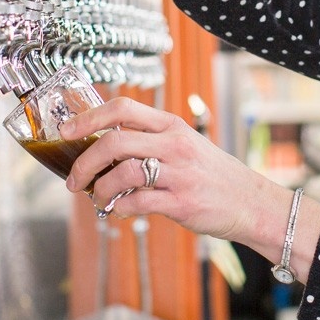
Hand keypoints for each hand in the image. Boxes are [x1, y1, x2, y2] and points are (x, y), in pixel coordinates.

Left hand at [59, 96, 292, 255]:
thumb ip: (151, 141)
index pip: (123, 108)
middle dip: (84, 162)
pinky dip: (120, 208)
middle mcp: (174, 145)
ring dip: (100, 189)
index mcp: (171, 126)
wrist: (252, 203)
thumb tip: (103, 147)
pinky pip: (138, 202)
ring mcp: (179, 174)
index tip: (66, 131)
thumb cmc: (213, 175)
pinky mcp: (182, 202)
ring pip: (123, 173)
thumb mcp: (186, 145)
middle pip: (114, 141)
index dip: (88, 117)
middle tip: (74, 180)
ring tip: (98, 199)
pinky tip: (120, 211)